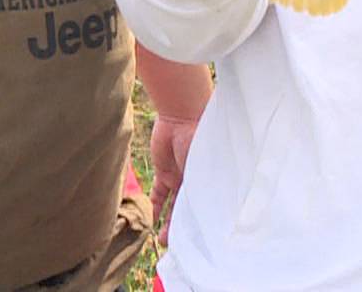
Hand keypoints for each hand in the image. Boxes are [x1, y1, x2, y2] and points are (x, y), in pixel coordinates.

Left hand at [149, 112, 199, 244]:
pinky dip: (155, 206)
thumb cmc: (201, 137)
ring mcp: (180, 177)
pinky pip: (159, 193)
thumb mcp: (206, 166)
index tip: (200, 243)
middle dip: (185, 229)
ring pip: (175, 206)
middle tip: (179, 248)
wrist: (181, 114)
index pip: (207, 209)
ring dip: (169, 223)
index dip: (203, 226)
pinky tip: (151, 219)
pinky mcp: (164, 171)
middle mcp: (196, 182)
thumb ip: (205, 188)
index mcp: (210, 181)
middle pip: (190, 211)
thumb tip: (209, 215)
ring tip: (163, 241)